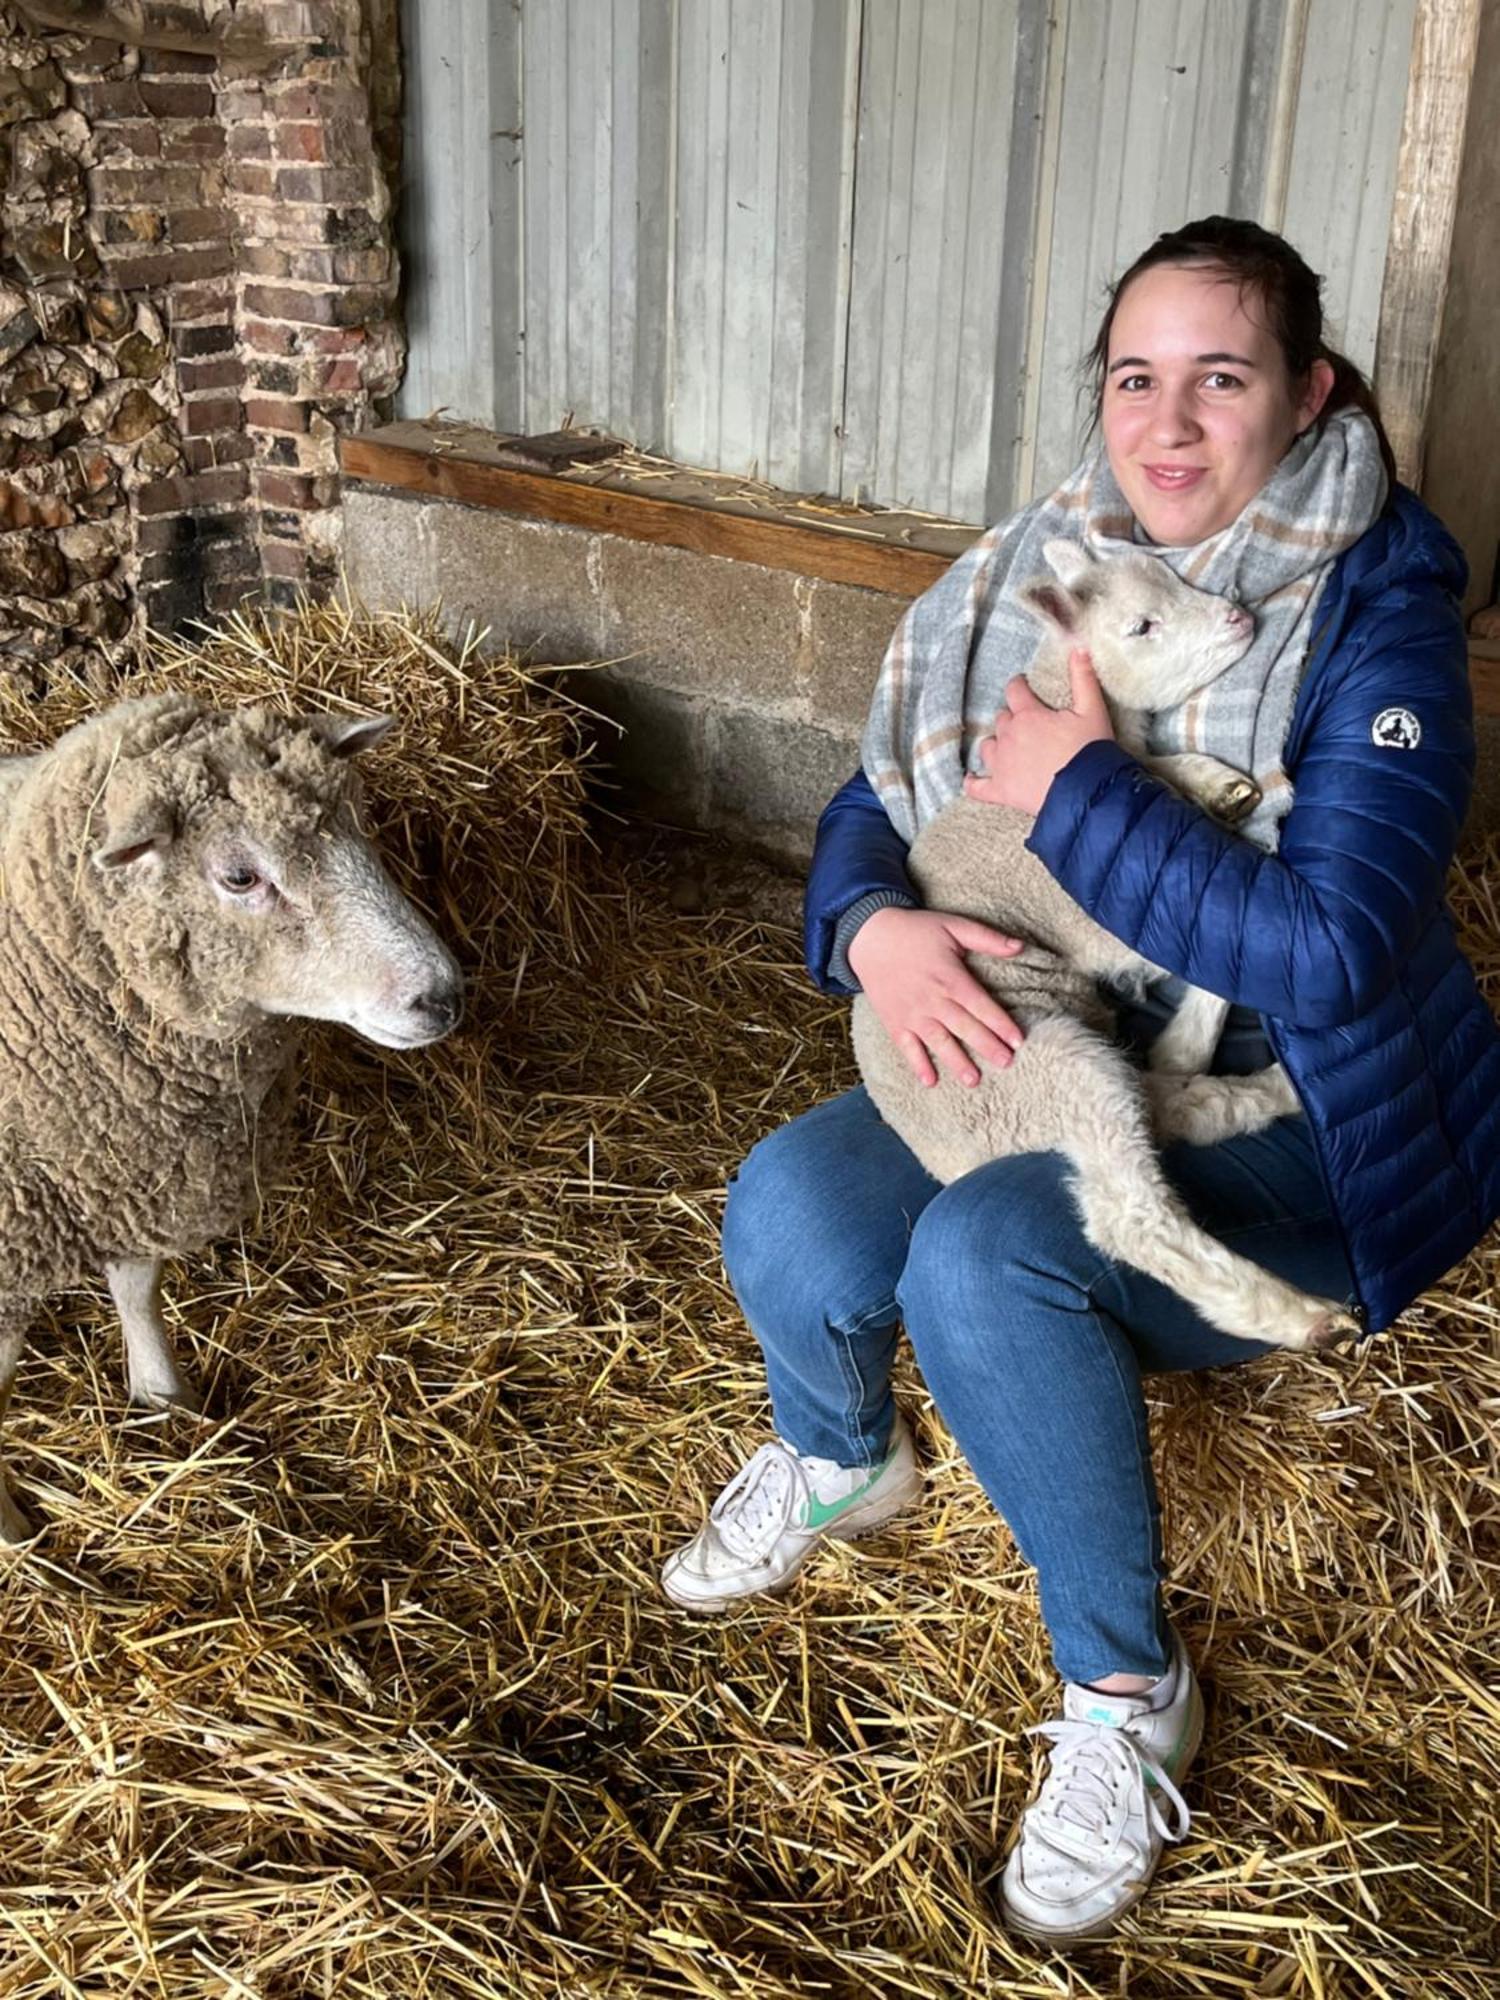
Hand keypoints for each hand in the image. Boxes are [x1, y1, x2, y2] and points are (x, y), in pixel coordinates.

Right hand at [847, 905, 1025, 1087]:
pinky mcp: (894, 1022)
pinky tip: (930, 1082)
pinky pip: (907, 1048)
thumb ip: (987, 938)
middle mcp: (932, 1000)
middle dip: (987, 1046)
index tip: (1018, 1040)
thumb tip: (1020, 946)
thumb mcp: (953, 925)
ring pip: (939, 1042)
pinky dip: (918, 1064)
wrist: (869, 936)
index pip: (981, 1005)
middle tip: (1006, 1063)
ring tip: (974, 1080)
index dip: (1001, 1024)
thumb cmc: (915, 930)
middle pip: (965, 1027)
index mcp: (950, 978)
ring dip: (957, 1062)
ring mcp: (912, 1014)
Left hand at [963, 649, 1113, 815]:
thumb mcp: (1093, 710)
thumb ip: (1083, 678)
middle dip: (1013, 719)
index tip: (1024, 687)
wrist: (1086, 793)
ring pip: (987, 746)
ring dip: (996, 744)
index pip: (1015, 690)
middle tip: (1030, 726)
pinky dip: (973, 783)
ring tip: (1008, 748)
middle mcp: (1009, 737)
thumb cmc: (1091, 751)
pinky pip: (977, 787)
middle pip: (1002, 719)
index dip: (1019, 687)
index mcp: (1029, 715)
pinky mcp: (1001, 790)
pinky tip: (971, 780)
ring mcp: (1001, 764)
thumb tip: (1078, 646)